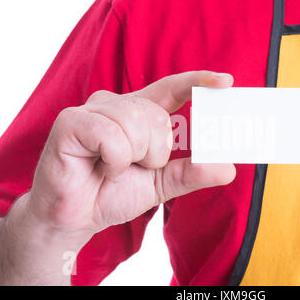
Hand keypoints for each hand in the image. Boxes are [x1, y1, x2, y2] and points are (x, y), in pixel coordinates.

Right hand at [28, 71, 235, 236]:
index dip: (198, 82)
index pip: (171, 88)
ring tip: (115, 169)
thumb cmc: (113, 193)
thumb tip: (228, 169)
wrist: (75, 217)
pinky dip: (114, 161)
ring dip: (133, 157)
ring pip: (136, 123)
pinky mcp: (71, 121)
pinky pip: (112, 136)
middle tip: (135, 167)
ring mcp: (92, 110)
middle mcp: (117, 105)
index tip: (226, 81)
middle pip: (157, 115)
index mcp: (139, 113)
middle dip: (155, 152)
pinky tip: (99, 168)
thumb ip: (191, 173)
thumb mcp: (161, 183)